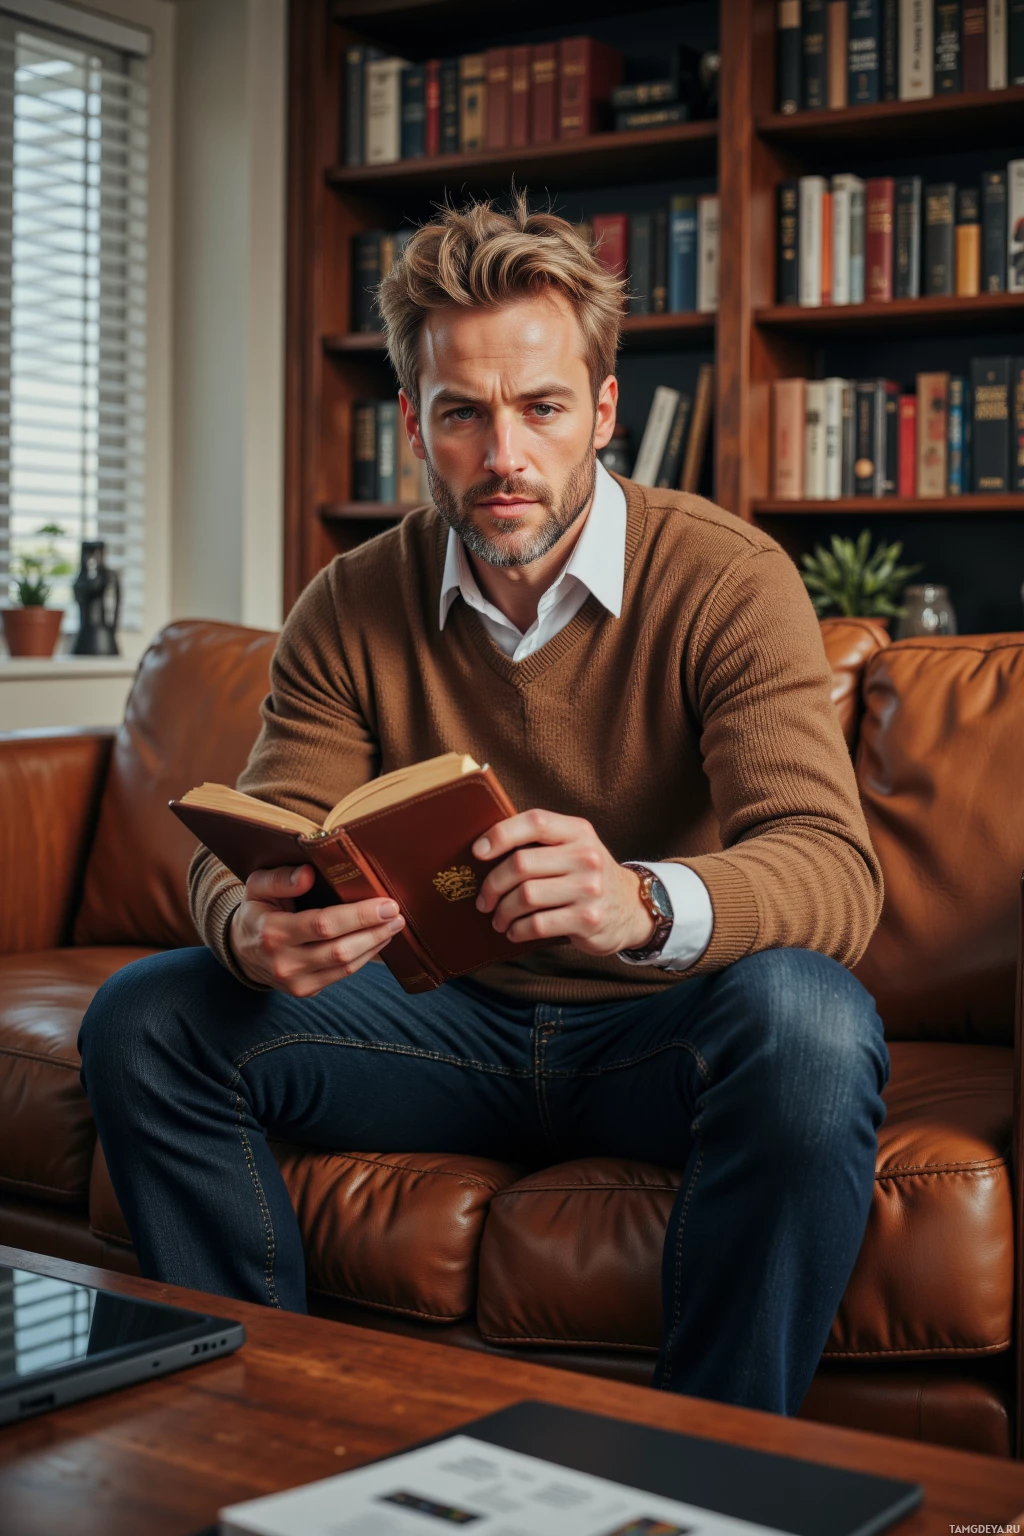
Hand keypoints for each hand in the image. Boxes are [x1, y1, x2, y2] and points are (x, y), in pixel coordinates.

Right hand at [227, 864, 405, 995]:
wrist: (241, 951)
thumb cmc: (257, 911)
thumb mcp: (257, 887)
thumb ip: (280, 879)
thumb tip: (308, 874)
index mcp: (271, 932)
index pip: (323, 925)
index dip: (358, 916)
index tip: (385, 903)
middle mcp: (284, 962)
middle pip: (339, 949)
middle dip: (373, 931)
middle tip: (397, 914)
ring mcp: (295, 982)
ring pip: (345, 966)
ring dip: (374, 945)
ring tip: (393, 926)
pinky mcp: (306, 991)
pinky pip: (342, 975)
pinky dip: (364, 958)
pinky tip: (377, 941)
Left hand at [472, 810, 656, 955]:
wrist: (632, 908)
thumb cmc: (587, 876)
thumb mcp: (574, 848)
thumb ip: (541, 844)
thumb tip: (484, 851)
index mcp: (578, 831)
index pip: (535, 822)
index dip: (500, 834)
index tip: (477, 852)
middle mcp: (586, 856)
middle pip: (521, 864)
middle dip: (493, 885)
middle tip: (483, 900)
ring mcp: (589, 888)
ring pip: (525, 896)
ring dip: (503, 911)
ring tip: (499, 919)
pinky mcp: (588, 919)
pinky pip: (537, 924)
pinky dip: (518, 930)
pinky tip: (515, 931)